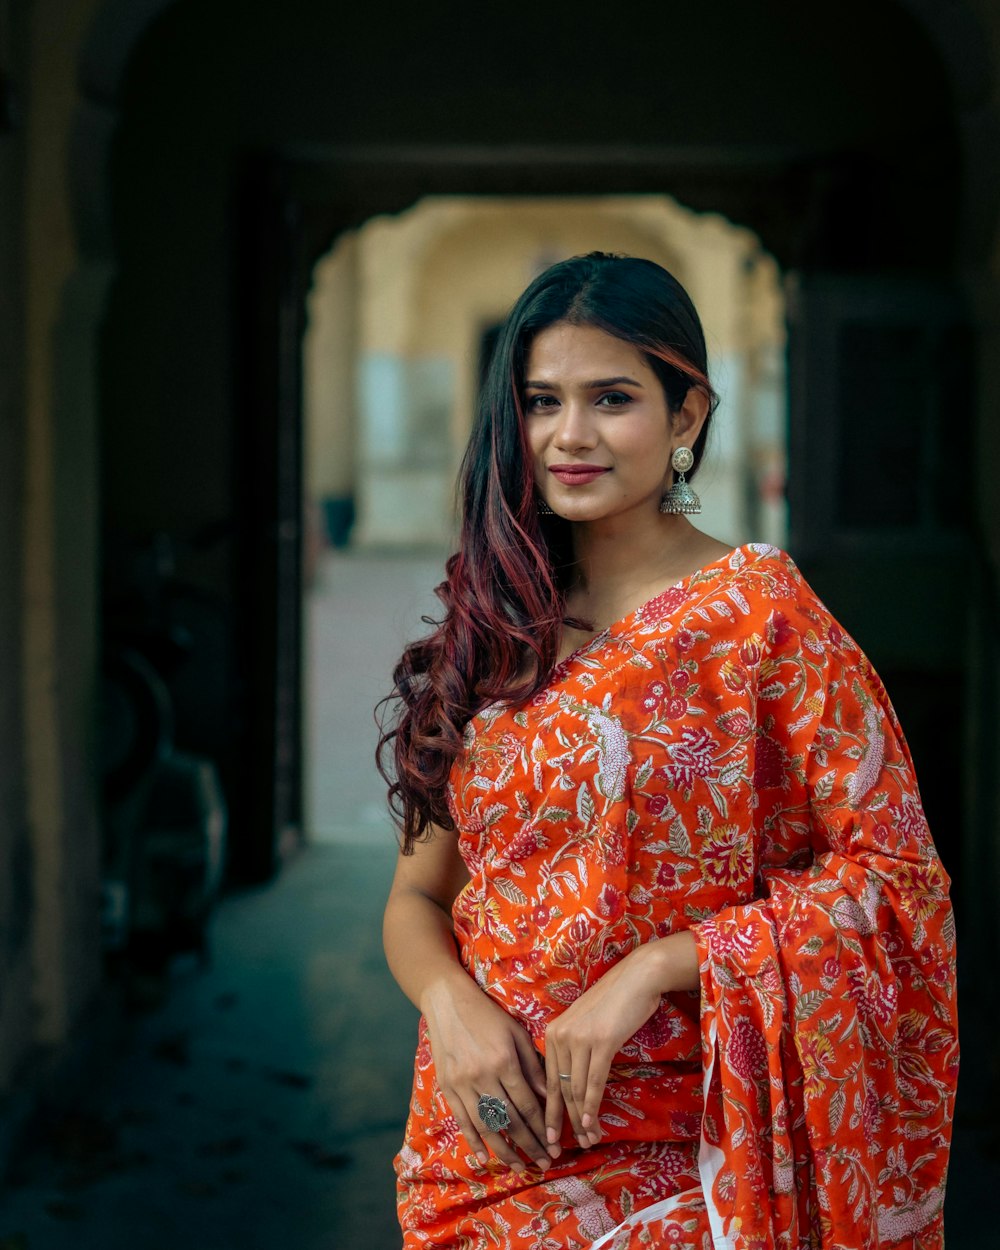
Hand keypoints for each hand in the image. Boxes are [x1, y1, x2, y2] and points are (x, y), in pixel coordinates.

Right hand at [422, 972, 557, 1172]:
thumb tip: (548, 1096)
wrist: (447, 1001)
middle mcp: (483, 1076)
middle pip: (510, 1120)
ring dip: (504, 1151)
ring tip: (520, 1167)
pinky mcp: (447, 1087)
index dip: (542, 1128)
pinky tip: (483, 1157)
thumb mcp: (516, 1033)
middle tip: (545, 1162)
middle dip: (530, 1145)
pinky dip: (472, 1140)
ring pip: (486, 1126)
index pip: (527, 1105)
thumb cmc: (487, 1014)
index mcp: (504, 1061)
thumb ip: (532, 1066)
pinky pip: (462, 1120)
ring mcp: (462, 1084)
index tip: (555, 1146)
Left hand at [543, 930, 697, 1150]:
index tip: (550, 1135)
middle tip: (568, 1146)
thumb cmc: (614, 1002)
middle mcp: (560, 1035)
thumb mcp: (585, 1025)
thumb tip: (573, 1084)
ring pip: (576, 1088)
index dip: (550, 1111)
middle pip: (560, 1088)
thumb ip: (574, 1050)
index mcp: (552, 1032)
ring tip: (588, 1140)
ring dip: (582, 1119)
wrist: (637, 978)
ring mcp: (580, 1038)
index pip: (548, 1080)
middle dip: (564, 1121)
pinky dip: (592, 1105)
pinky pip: (594, 1081)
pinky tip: (591, 1123)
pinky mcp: (601, 1041)